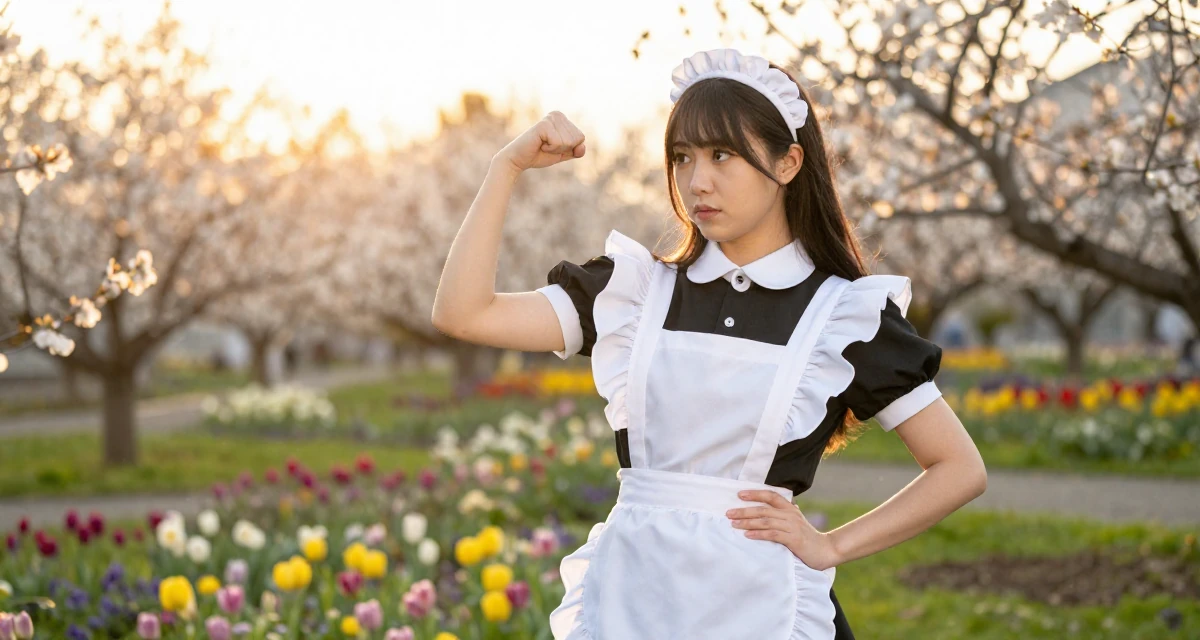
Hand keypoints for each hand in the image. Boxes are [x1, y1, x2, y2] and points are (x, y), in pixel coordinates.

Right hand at [495, 111, 585, 172]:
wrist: (519, 160)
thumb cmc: (539, 155)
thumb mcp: (562, 154)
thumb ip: (575, 151)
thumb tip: (582, 146)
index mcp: (563, 118)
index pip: (581, 138)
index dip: (569, 148)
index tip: (553, 146)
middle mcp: (557, 114)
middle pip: (576, 139)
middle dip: (563, 149)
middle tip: (547, 146)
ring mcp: (550, 118)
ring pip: (569, 141)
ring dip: (556, 149)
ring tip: (543, 145)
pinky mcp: (543, 125)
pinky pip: (558, 143)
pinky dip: (550, 149)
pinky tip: (539, 144)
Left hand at [726, 490, 840, 570]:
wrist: (826, 550)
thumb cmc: (807, 537)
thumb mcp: (795, 522)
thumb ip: (783, 515)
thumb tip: (767, 508)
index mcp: (790, 509)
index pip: (770, 496)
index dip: (755, 494)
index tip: (739, 494)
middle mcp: (790, 515)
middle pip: (763, 509)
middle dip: (744, 510)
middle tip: (729, 513)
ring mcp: (792, 527)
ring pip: (766, 521)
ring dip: (748, 522)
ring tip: (734, 524)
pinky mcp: (793, 539)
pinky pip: (773, 534)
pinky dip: (759, 534)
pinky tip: (748, 535)